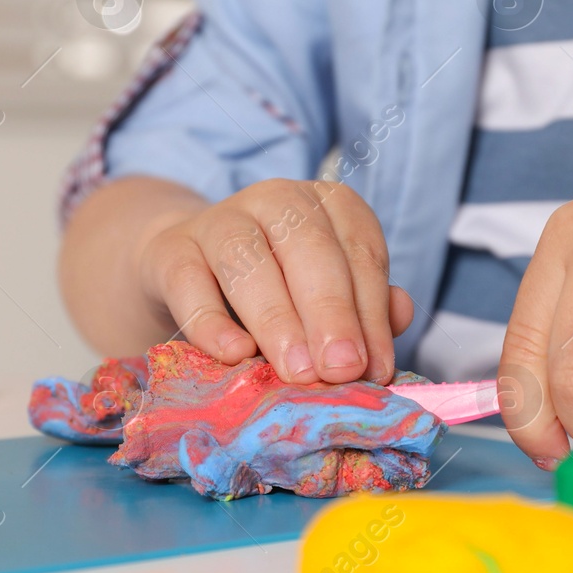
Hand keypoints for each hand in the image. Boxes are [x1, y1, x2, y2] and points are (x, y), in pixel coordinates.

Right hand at [137, 179, 412, 383]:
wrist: (190, 269)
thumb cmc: (278, 287)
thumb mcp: (327, 295)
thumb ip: (366, 308)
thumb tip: (401, 313)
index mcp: (330, 205)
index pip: (361, 252)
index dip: (371, 312)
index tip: (375, 369)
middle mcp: (278, 200)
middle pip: (309, 249)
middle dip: (331, 313)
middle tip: (342, 370)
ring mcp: (220, 220)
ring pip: (248, 261)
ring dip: (277, 320)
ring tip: (298, 372)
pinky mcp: (171, 249)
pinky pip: (188, 281)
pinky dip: (211, 321)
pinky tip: (235, 355)